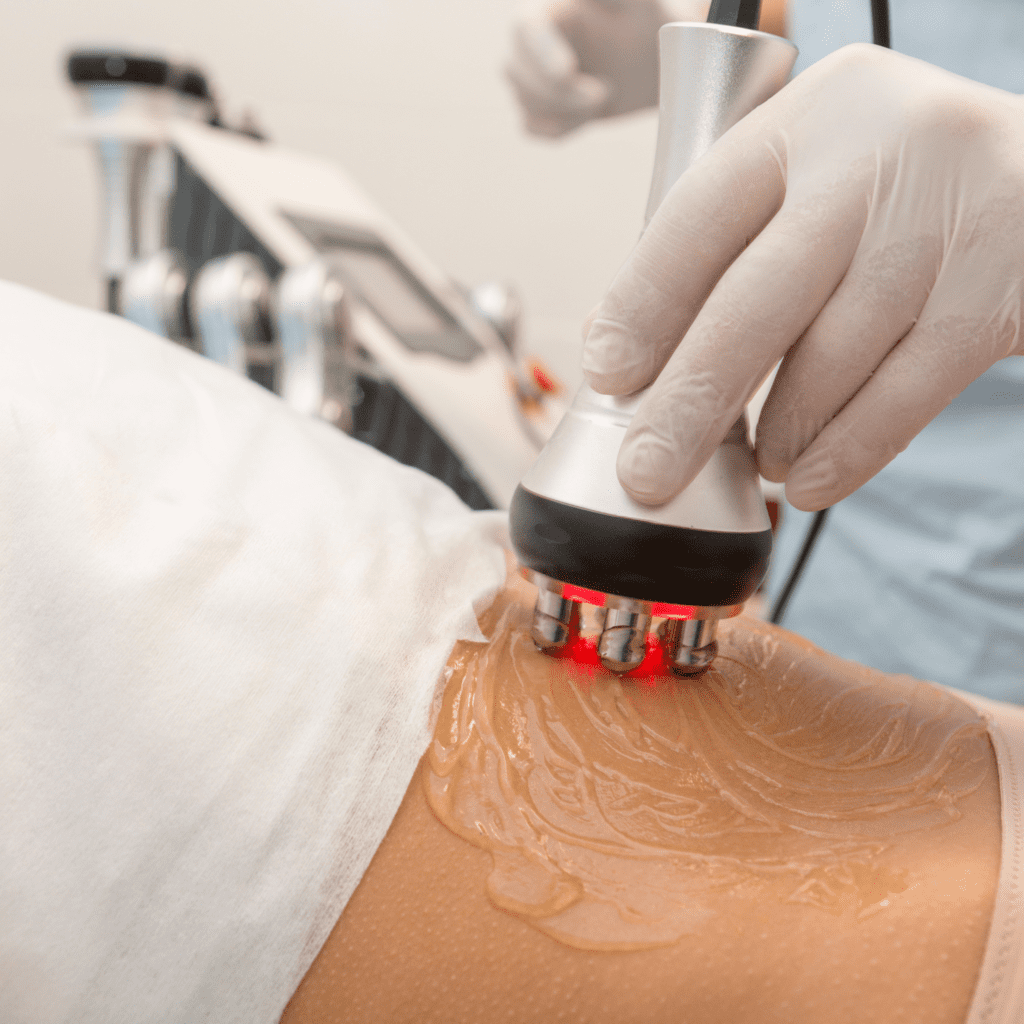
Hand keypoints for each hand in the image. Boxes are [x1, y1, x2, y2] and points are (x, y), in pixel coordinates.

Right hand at [505, 0, 706, 137]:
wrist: (647, 62)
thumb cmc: (642, 25)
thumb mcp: (635, 2)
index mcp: (547, 11)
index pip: (525, 30)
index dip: (542, 54)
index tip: (568, 73)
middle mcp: (529, 44)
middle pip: (517, 72)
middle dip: (559, 92)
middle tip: (605, 93)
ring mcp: (530, 78)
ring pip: (526, 103)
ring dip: (568, 110)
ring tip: (606, 93)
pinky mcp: (536, 107)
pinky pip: (532, 127)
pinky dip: (563, 127)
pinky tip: (591, 112)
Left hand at [581, 44, 1023, 509]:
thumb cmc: (902, 194)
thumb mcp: (818, 179)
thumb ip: (736, 244)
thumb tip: (631, 350)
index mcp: (809, 119)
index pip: (698, 216)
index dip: (642, 305)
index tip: (606, 374)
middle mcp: (878, 153)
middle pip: (755, 301)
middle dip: (690, 402)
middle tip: (646, 473)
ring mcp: (948, 217)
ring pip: (828, 359)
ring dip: (779, 432)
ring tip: (760, 463)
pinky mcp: (1001, 290)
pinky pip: (900, 397)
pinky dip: (845, 452)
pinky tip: (808, 481)